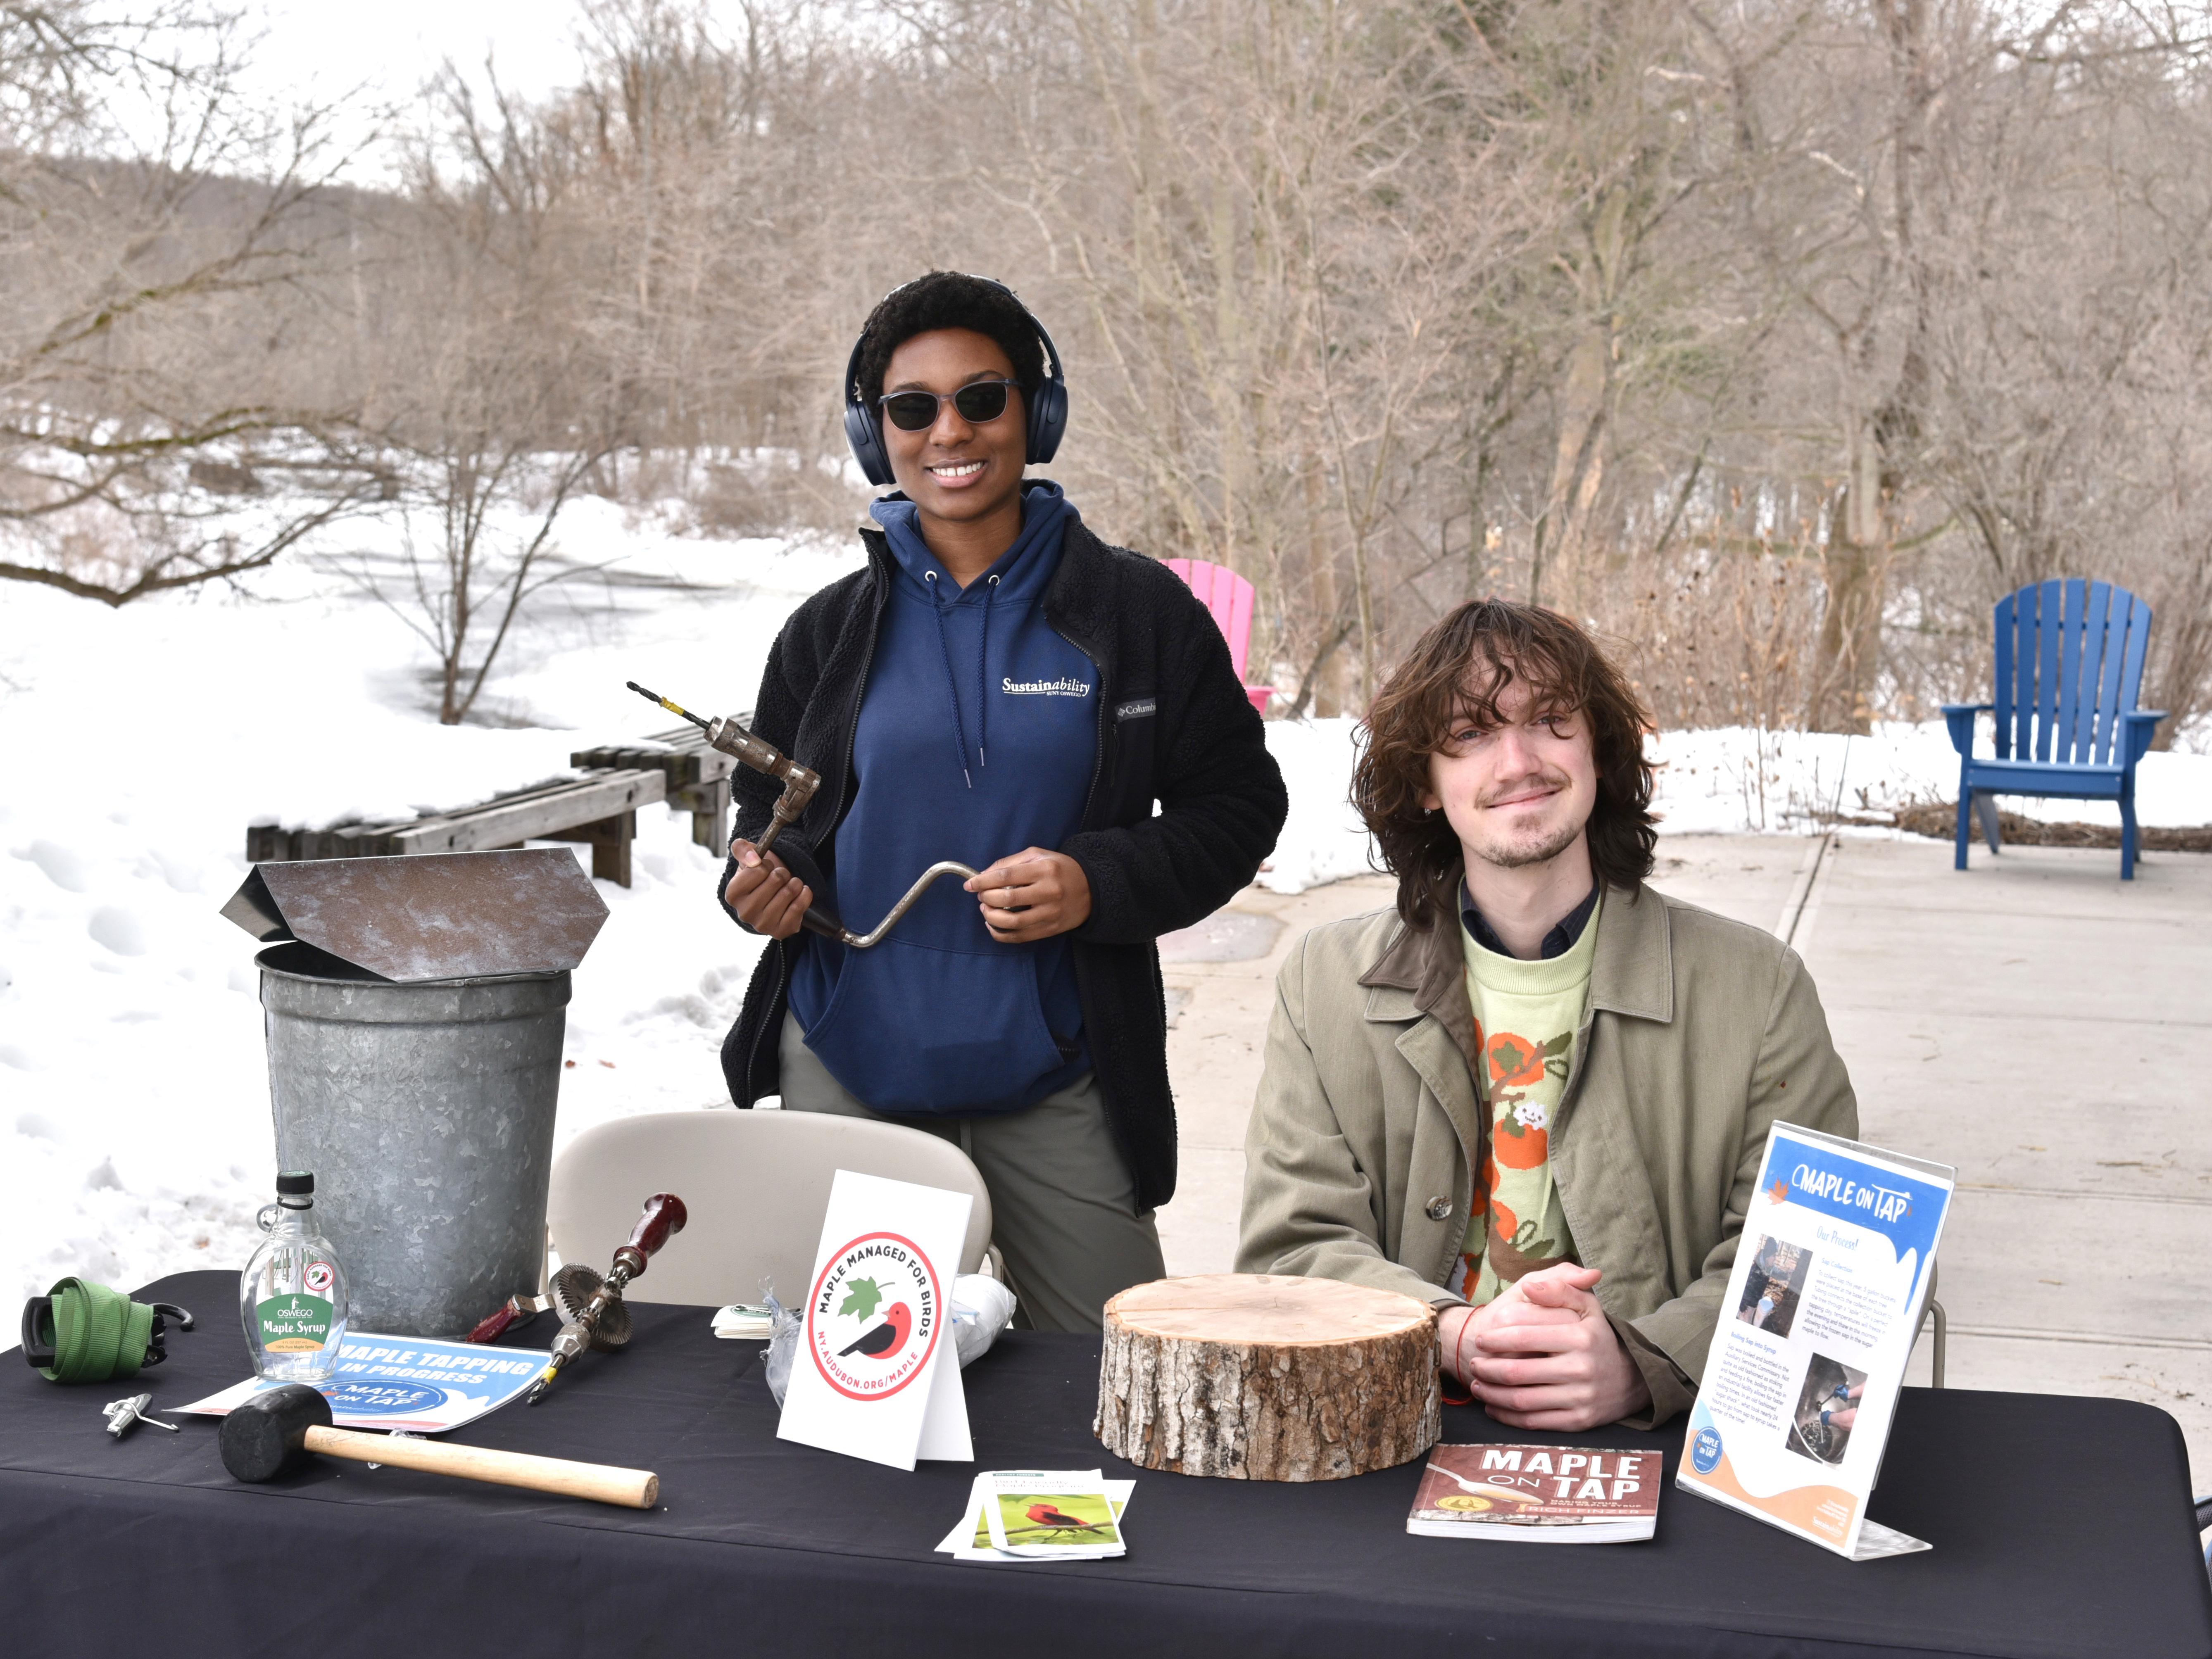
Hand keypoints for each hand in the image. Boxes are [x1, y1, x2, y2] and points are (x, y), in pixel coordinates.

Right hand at [723, 839, 811, 938]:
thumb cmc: (759, 876)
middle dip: (782, 873)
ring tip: (788, 885)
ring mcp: (762, 925)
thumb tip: (753, 858)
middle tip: (779, 878)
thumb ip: (742, 849)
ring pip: (789, 892)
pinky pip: (799, 907)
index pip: (759, 869)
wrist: (773, 896)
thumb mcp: (747, 857)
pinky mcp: (780, 932)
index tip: (764, 870)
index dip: (766, 864)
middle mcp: (744, 913)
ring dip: (794, 883)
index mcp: (732, 894)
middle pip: (776, 879)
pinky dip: (804, 895)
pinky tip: (799, 894)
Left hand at [964, 847, 1090, 942]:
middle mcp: (1048, 892)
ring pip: (1011, 922)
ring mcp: (1050, 913)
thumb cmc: (1060, 869)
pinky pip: (1019, 937)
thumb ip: (1010, 862)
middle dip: (985, 897)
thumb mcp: (1038, 856)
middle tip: (981, 895)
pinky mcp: (1050, 930)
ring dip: (990, 917)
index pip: (1005, 876)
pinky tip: (993, 925)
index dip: (982, 881)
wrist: (1092, 889)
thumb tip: (984, 875)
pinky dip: (1000, 933)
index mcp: (1044, 869)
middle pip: (1006, 898)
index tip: (970, 885)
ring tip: (986, 909)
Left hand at [1446, 1263, 1651, 1431]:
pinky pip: (1533, 1422)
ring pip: (1521, 1399)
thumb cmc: (1597, 1336)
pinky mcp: (1578, 1421)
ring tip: (1477, 1383)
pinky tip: (1492, 1406)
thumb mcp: (1586, 1305)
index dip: (1496, 1336)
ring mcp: (1580, 1397)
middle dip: (1487, 1368)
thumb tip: (1529, 1287)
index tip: (1482, 1336)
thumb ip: (1559, 1288)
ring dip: (1491, 1393)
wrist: (1631, 1378)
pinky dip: (1507, 1416)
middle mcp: (1581, 1367)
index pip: (1524, 1334)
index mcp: (1581, 1335)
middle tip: (1473, 1362)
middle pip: (1518, 1371)